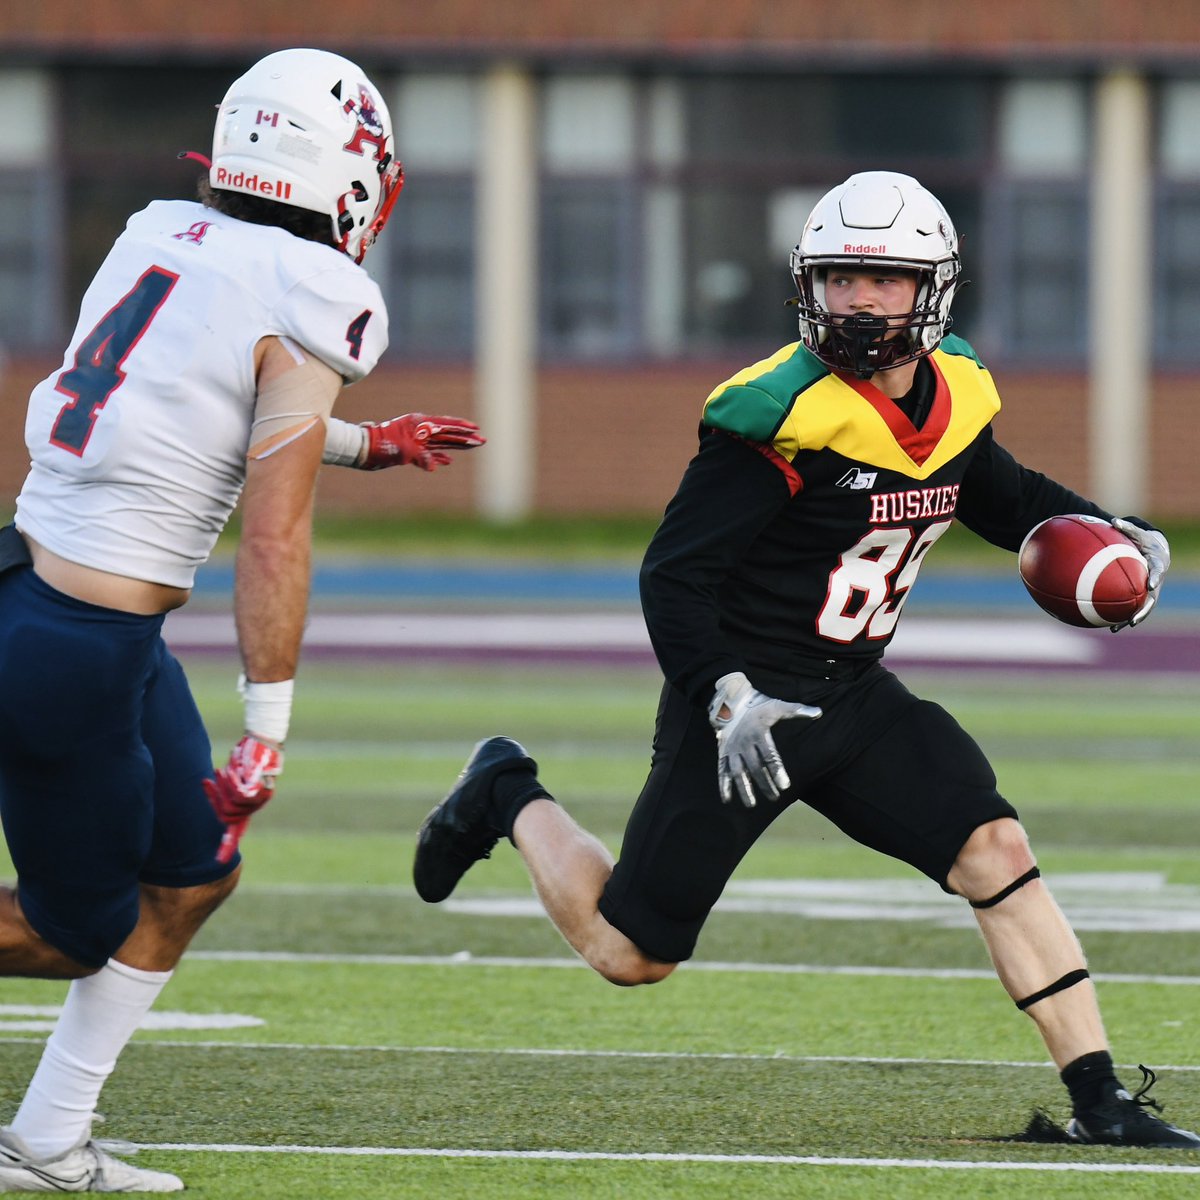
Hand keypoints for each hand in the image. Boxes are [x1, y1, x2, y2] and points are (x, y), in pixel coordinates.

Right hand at [203, 735, 283, 862]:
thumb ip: (224, 788)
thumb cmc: (247, 757)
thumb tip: (204, 786)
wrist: (264, 742)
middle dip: (214, 798)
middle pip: (226, 816)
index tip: (219, 862)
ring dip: (223, 788)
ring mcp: (261, 800)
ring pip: (231, 806)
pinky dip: (231, 782)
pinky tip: (232, 769)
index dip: (228, 846)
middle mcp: (256, 806)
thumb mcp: (232, 775)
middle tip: (211, 779)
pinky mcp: (262, 792)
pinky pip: (239, 795)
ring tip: (224, 770)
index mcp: (248, 805)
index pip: (236, 829)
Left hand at [360, 414, 484, 470]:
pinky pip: (430, 454)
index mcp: (420, 424)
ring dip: (456, 446)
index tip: (476, 429)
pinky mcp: (411, 451)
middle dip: (465, 437)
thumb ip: (420, 457)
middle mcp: (420, 430)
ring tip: (472, 446)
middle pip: (447, 433)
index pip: (446, 425)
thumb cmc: (381, 446)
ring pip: (441, 443)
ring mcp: (416, 441)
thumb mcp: (402, 451)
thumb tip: (434, 467)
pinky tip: (449, 461)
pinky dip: (440, 457)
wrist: (364, 450)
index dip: (462, 427)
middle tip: (482, 440)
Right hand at [707, 672, 821, 807]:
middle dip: (765, 784)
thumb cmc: (758, 705)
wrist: (730, 699)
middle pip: (755, 768)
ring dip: (744, 789)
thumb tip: (819, 713)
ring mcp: (732, 749)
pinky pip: (721, 770)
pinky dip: (723, 784)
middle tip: (775, 797)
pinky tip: (727, 799)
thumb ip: (797, 710)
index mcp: (758, 733)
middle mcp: (744, 743)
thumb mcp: (777, 706)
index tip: (785, 785)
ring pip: (737, 772)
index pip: (769, 756)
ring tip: (751, 804)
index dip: (777, 771)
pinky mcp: (723, 752)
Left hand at [1110, 518, 1170, 630]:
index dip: (1154, 578)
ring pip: (1144, 608)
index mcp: (1157, 564)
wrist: (1155, 551)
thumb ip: (1127, 528)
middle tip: (1134, 618)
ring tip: (1120, 627)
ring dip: (1133, 618)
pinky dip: (1123, 618)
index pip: (1157, 572)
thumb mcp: (1138, 533)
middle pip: (1153, 598)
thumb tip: (1113, 521)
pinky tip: (1111, 628)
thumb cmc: (1145, 541)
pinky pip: (1133, 609)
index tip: (1150, 585)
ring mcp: (1150, 591)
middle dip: (1144, 609)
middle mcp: (1155, 581)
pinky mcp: (1142, 596)